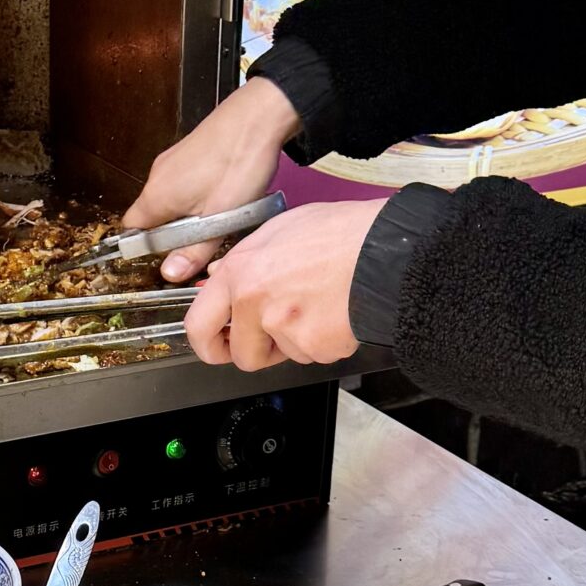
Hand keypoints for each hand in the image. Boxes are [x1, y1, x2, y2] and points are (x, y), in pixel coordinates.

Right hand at [121, 76, 299, 279]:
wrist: (259, 114)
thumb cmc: (239, 162)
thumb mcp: (220, 218)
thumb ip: (194, 250)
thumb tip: (170, 274)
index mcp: (156, 196)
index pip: (131, 232)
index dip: (147, 249)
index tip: (171, 256)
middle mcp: (157, 177)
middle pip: (151, 218)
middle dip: (175, 234)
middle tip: (205, 238)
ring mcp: (171, 162)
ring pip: (170, 201)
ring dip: (189, 215)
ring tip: (220, 215)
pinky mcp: (187, 153)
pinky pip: (182, 184)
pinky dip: (197, 196)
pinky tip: (224, 195)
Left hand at [185, 199, 389, 370]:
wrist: (386, 249)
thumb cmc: (341, 233)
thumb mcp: (280, 229)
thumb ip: (245, 259)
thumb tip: (223, 276)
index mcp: (240, 272)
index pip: (199, 325)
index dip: (207, 344)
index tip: (218, 346)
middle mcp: (256, 303)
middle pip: (243, 356)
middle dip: (258, 351)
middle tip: (276, 334)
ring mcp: (285, 328)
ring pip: (284, 354)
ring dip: (298, 340)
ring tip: (319, 304)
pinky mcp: (315, 346)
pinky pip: (314, 355)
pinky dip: (325, 342)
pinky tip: (336, 312)